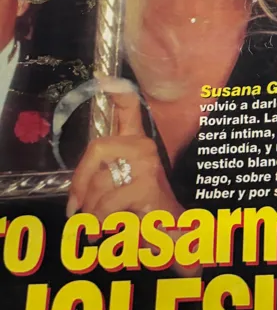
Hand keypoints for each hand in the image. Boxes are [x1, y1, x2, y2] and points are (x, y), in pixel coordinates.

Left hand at [67, 78, 182, 223]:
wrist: (169, 232)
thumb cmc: (140, 207)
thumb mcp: (119, 186)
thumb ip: (101, 177)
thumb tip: (74, 197)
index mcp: (136, 142)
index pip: (129, 107)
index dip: (116, 92)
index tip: (103, 77)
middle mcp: (144, 146)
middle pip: (97, 147)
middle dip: (80, 180)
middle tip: (74, 207)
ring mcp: (147, 164)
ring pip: (100, 182)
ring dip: (92, 209)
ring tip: (99, 222)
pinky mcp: (146, 184)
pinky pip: (106, 203)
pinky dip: (98, 221)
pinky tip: (104, 229)